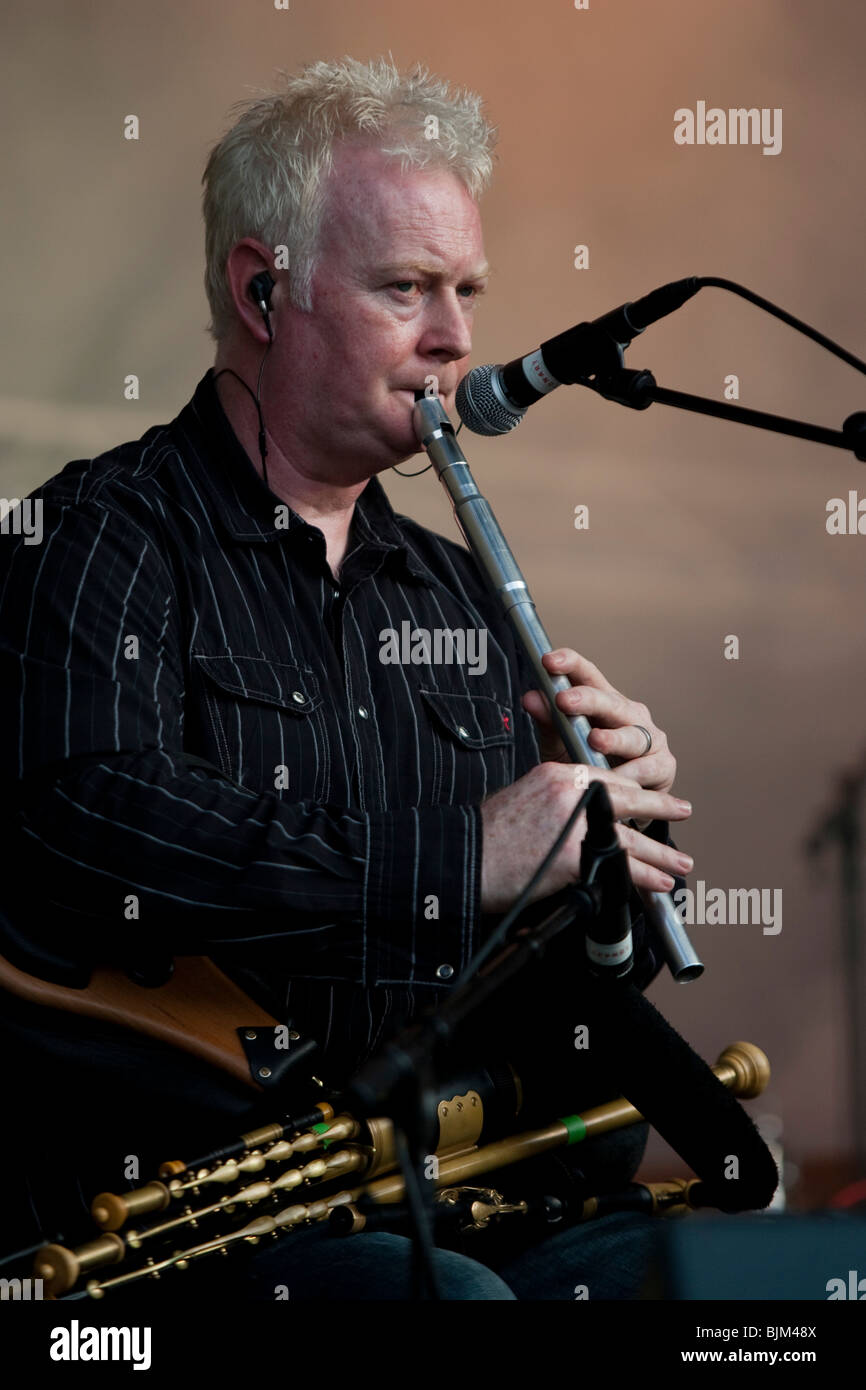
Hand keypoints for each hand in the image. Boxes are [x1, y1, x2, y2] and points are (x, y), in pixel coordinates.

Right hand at [480, 761, 692, 912]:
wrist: (460, 857)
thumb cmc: (482, 837)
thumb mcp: (518, 799)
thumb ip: (551, 802)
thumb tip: (570, 820)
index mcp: (556, 775)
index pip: (606, 778)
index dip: (632, 789)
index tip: (647, 794)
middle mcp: (570, 792)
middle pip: (627, 798)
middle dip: (658, 806)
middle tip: (682, 809)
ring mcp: (574, 823)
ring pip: (630, 836)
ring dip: (660, 851)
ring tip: (681, 862)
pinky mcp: (573, 855)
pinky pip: (620, 866)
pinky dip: (645, 876)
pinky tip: (660, 881)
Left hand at [521, 648, 679, 827]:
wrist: (614, 804)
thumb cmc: (588, 766)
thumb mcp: (561, 746)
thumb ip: (549, 722)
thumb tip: (530, 697)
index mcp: (603, 703)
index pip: (587, 675)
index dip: (570, 664)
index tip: (548, 660)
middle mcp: (629, 714)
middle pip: (610, 702)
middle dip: (587, 699)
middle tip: (563, 700)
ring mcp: (650, 738)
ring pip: (632, 734)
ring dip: (613, 738)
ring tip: (595, 740)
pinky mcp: (663, 765)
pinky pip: (647, 768)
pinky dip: (630, 774)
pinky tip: (616, 778)